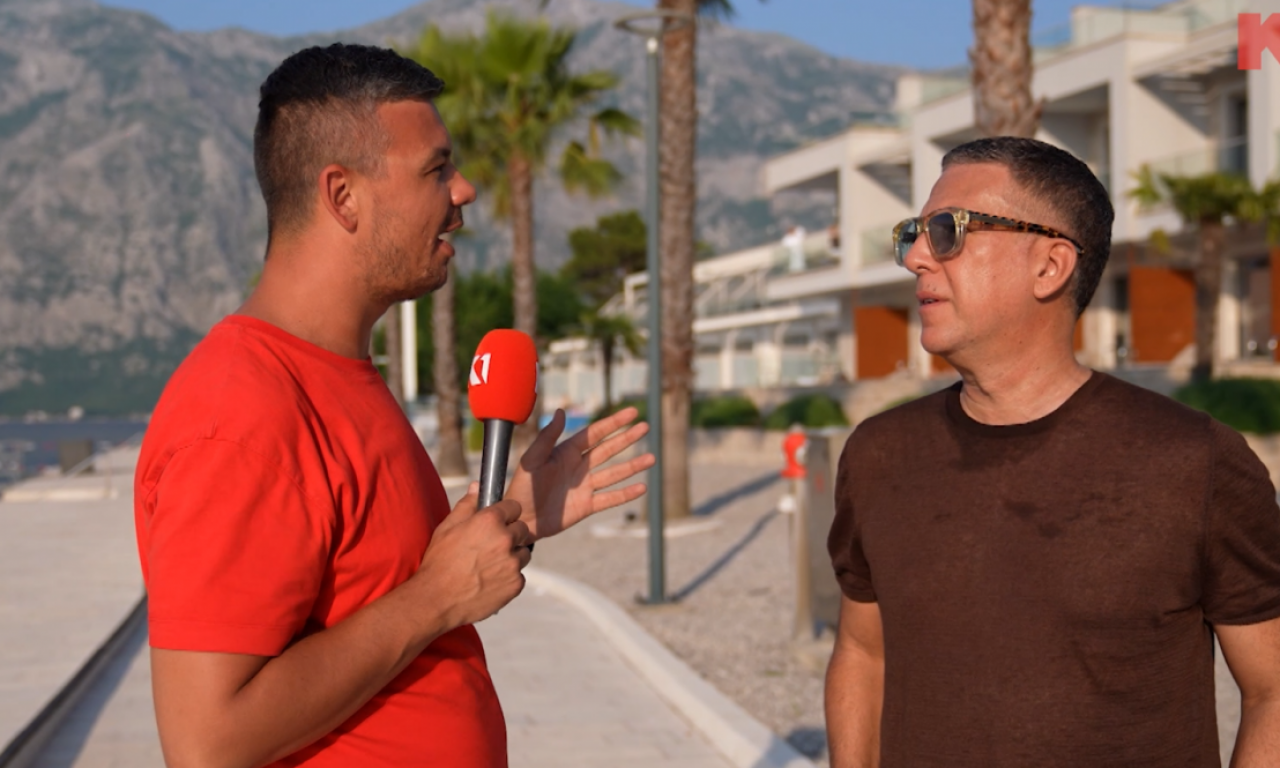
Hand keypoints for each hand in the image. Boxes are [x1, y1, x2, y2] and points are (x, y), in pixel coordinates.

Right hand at [413, 484, 531, 628]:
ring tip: (488, 565)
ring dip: (512, 556)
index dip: (505, 514)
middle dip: (510, 534)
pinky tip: (489, 580)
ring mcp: (513, 563)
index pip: (514, 507)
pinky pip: (519, 575)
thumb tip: (476, 487)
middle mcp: (505, 540)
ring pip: (523, 553)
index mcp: (490, 521)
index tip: (498, 522)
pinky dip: (508, 577)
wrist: (436, 600)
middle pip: (522, 529)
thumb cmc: (439, 563)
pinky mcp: (516, 584)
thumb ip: (467, 505)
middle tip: (490, 546)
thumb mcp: (447, 528)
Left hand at [505, 407, 655, 540]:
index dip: (613, 423)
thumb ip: (547, 438)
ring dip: (632, 466)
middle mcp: (579, 467)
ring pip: (614, 473)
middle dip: (627, 438)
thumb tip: (561, 411)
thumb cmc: (521, 488)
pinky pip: (610, 498)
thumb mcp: (531, 460)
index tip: (631, 412)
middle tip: (646, 427)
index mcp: (566, 452)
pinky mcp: (586, 506)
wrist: (519, 519)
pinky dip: (625, 494)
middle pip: (608, 450)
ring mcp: (585, 487)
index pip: (595, 434)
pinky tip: (642, 488)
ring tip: (651, 458)